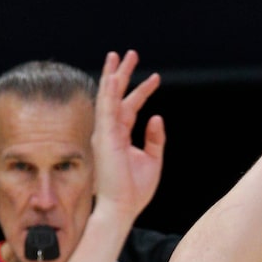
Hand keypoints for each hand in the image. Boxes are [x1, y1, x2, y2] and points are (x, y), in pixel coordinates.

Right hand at [90, 50, 164, 223]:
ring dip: (113, 76)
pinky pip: (106, 110)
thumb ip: (155, 139)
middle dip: (123, 74)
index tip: (156, 78)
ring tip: (117, 56)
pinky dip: (108, 92)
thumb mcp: (152, 161)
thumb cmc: (134, 191)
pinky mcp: (104, 138)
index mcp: (121, 136)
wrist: (122, 207)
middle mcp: (110, 132)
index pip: (131, 106)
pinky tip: (112, 77)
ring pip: (108, 98)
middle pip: (116, 96)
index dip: (143, 91)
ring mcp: (105, 133)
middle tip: (131, 54)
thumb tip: (156, 117)